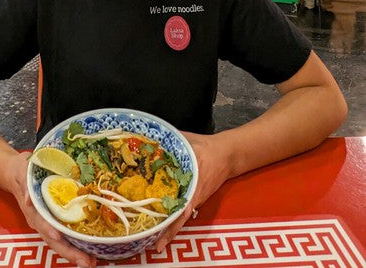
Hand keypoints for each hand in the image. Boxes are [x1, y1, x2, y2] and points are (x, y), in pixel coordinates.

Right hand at [6, 152, 96, 267]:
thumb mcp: (22, 171)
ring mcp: (46, 223)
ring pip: (59, 242)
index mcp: (32, 209)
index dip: (50, 231)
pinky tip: (90, 250)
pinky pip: (65, 235)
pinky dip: (76, 244)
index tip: (59, 237)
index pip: (42, 223)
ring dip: (74, 253)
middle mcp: (39, 220)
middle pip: (53, 240)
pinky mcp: (53, 221)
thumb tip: (28, 198)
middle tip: (86, 261)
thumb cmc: (22, 171)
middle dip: (69, 252)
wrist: (15, 173)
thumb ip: (25, 183)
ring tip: (91, 261)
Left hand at [154, 131, 231, 251]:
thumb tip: (149, 134)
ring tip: (152, 242)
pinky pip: (183, 214)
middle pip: (179, 216)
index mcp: (192, 178)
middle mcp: (194, 194)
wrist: (227, 154)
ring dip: (168, 230)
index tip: (162, 226)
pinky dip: (173, 223)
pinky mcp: (194, 200)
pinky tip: (162, 232)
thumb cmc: (205, 147)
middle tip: (152, 243)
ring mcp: (195, 199)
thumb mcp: (187, 140)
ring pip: (180, 218)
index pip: (183, 202)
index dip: (173, 217)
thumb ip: (169, 140)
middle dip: (167, 230)